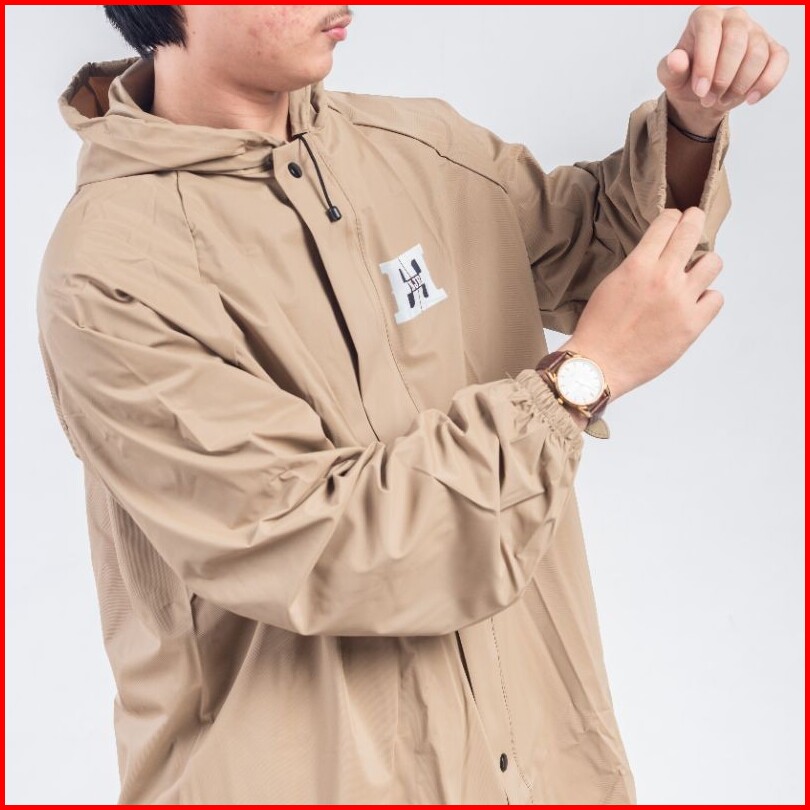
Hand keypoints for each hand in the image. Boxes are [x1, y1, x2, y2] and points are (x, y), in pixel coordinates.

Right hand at [560, 207, 724, 401]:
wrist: (598, 364)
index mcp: (638, 266)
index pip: (667, 224)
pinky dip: (707, 299)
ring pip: (713, 263)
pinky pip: (716, 298)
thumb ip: (637, 268)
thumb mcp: (611, 285)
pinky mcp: (692, 324)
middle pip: (692, 232)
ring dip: (705, 264)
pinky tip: (693, 304)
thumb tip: (657, 258)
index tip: (675, 218)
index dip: (673, 217)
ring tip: (695, 274)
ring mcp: (681, 301)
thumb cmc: (598, 329)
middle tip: (696, 218)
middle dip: (695, 220)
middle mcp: (663, 278)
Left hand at [657, 6, 789, 135]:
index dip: (706, 63)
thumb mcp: (671, 77)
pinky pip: (779, 61)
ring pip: (757, 54)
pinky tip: (750, 99)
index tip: (699, 90)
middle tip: (708, 99)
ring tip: (721, 101)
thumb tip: (675, 60)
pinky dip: (766, 83)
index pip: (710, 30)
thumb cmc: (686, 79)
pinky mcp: (773, 49)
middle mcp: (733, 18)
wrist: (703, 94)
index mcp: (706, 17)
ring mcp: (756, 32)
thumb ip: (670, 69)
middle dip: (722, 78)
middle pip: (736, 42)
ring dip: (739, 86)